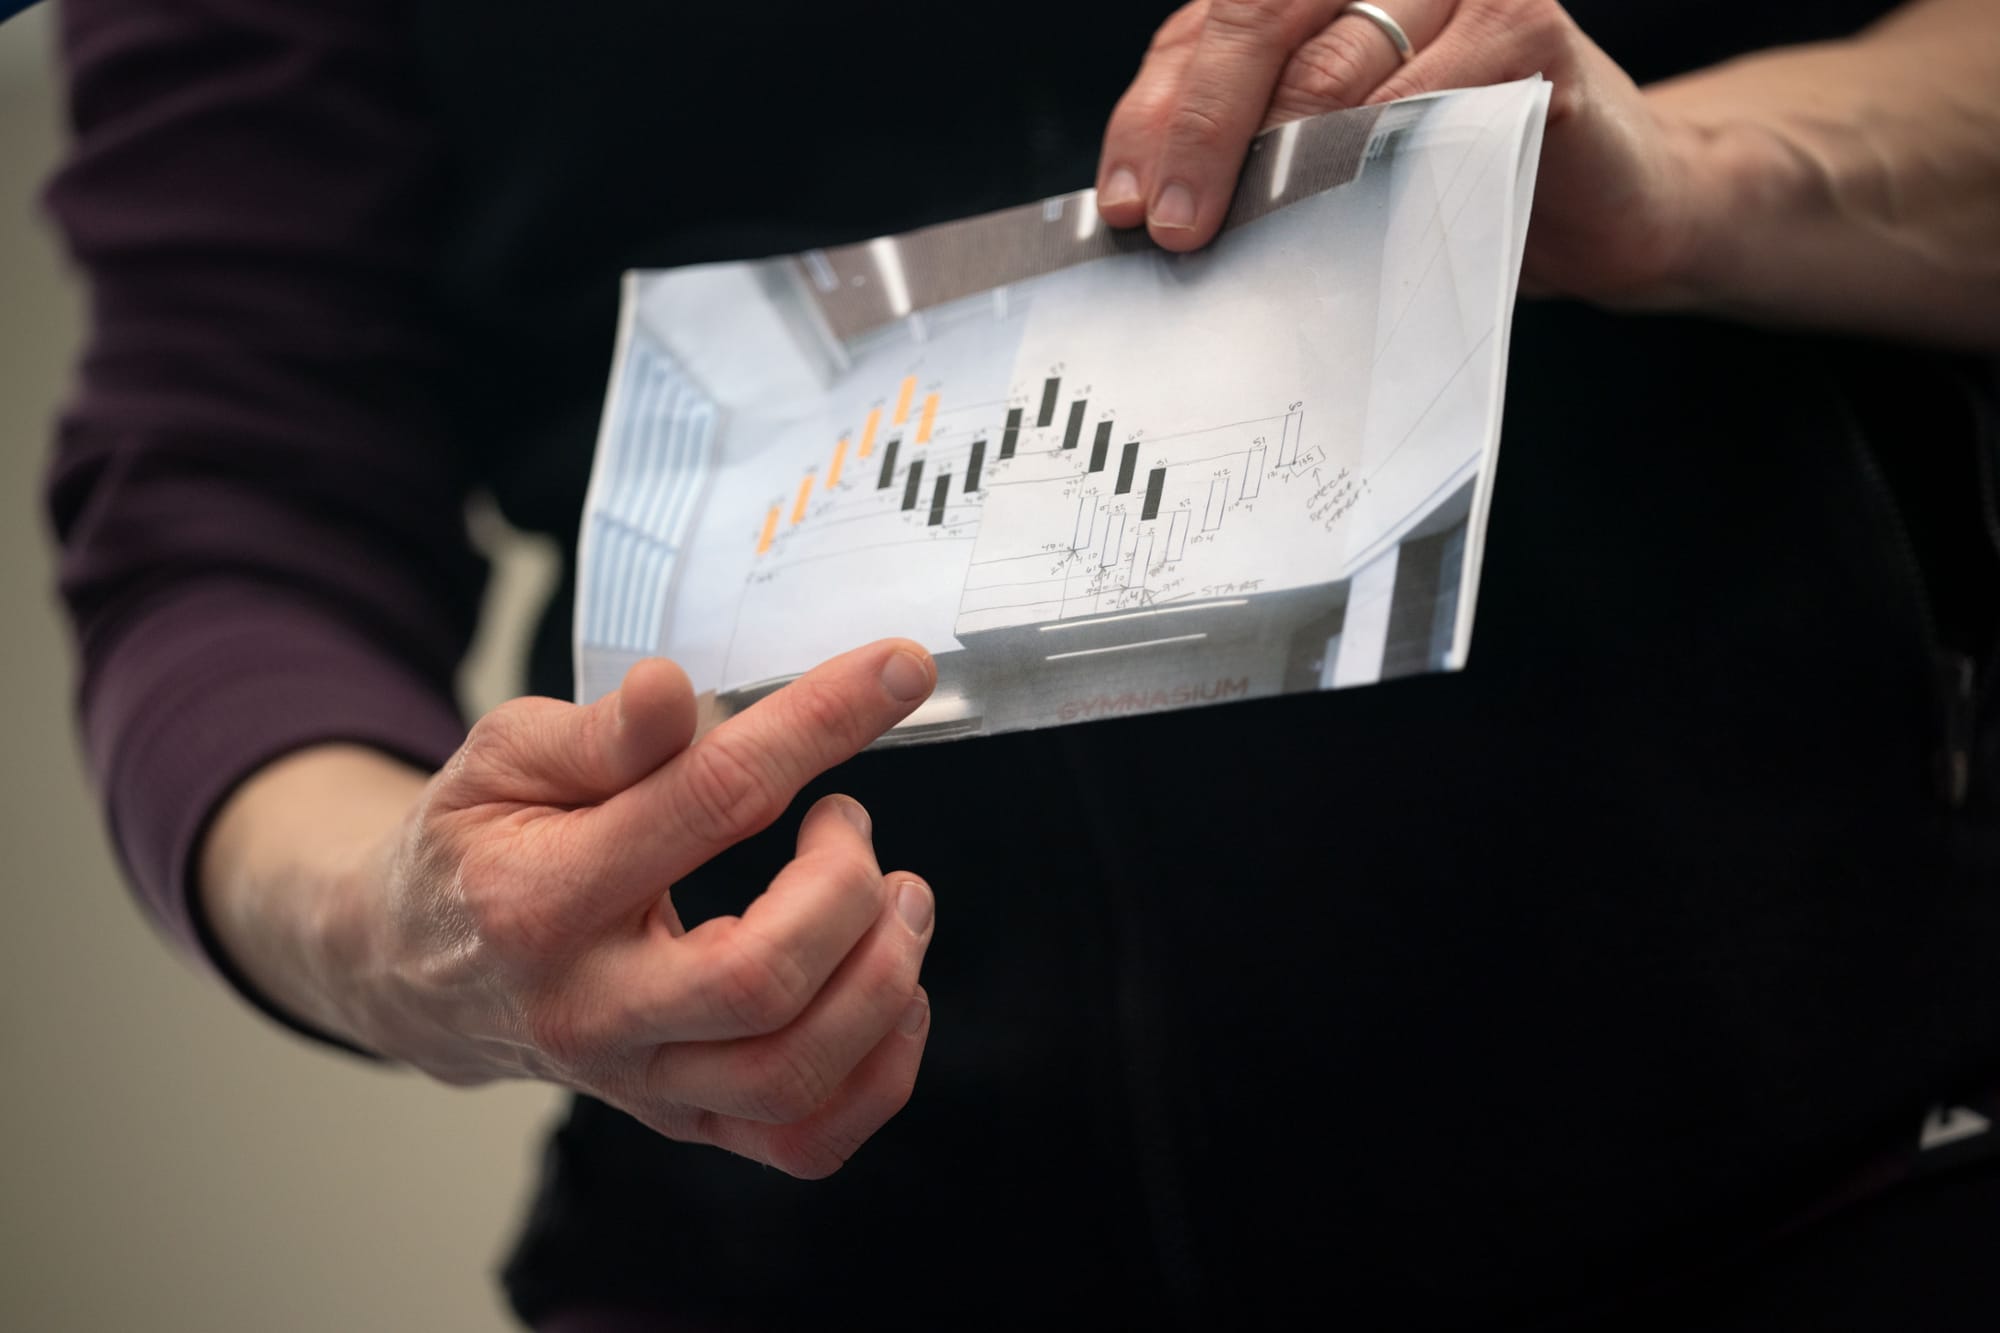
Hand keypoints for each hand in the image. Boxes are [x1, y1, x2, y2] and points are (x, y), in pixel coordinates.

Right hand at [206, 640, 939, 1178]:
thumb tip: (672, 689)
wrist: (417, 968)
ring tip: (900, 898)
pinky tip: (893, 994)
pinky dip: (879, 1076)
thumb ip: (600, 733)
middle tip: (850, 819)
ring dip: (884, 978)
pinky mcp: (680, 1118)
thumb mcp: (505, 759)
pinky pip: (803, 1140)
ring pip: (793, 1073)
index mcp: (539, 897)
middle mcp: (590, 1008)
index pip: (710, 802)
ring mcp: (639, 1079)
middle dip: (848, 885)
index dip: (817, 724)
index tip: (896, 670)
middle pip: (762, 978)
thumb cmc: (477, 844)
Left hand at [1096, 0, 1702, 304]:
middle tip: (1173, 225)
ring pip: (1332, 59)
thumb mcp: (1330, 165)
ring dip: (1274, 157)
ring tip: (1238, 232)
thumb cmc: (1456, 182)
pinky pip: (1428, 89)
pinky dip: (1374, 150)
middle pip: (1254, 22)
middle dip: (1197, 129)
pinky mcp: (1530, 26)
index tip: (1125, 204)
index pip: (1206, 31)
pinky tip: (1336, 208)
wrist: (1611, 207)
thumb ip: (1254, 154)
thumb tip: (1148, 208)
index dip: (1154, 114)